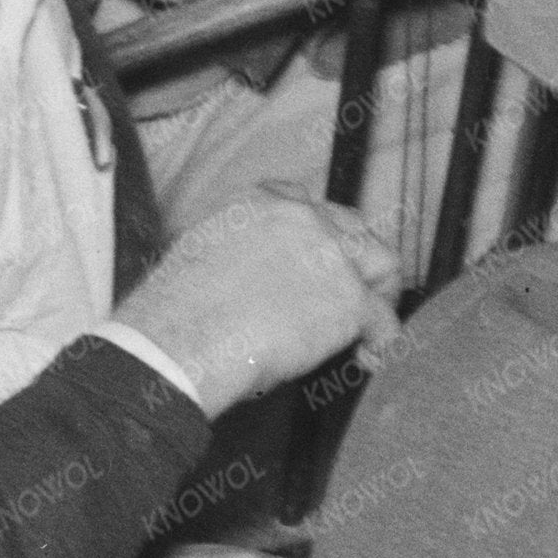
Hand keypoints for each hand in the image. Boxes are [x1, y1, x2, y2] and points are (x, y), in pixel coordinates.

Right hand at [115, 187, 405, 410]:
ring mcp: (332, 256)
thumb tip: (256, 273)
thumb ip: (239, 248)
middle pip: (354, 229)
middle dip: (355, 260)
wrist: (178, 343)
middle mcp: (304, 218)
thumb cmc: (174, 314)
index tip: (319, 260)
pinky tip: (368, 355)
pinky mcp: (348, 300)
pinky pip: (383, 318)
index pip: (309, 204)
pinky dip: (381, 339)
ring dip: (379, 292)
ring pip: (381, 264)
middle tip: (352, 292)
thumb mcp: (201, 251)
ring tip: (369, 324)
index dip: (321, 234)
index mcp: (261, 201)